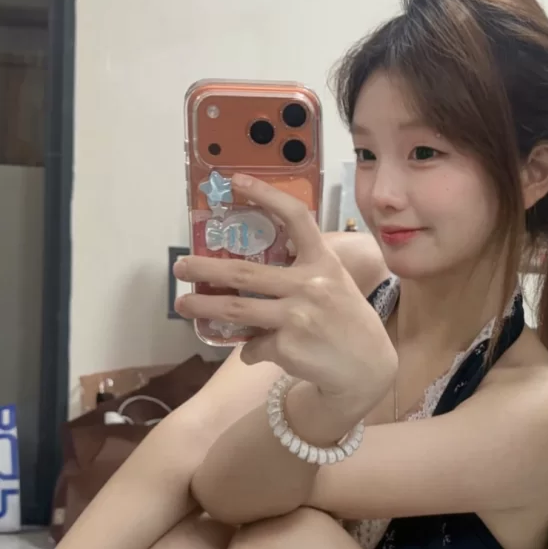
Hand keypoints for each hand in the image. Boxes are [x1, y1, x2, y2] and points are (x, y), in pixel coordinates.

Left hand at [175, 176, 396, 409]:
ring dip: (203, 306)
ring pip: (235, 309)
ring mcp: (297, 317)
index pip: (296, 218)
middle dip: (204, 268)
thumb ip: (299, 272)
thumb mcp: (333, 284)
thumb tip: (248, 272)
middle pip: (244, 272)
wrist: (367, 368)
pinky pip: (253, 345)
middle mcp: (310, 285)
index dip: (266, 194)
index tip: (236, 181)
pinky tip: (259, 351)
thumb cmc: (346, 321)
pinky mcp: (287, 347)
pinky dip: (250, 349)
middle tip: (180, 266)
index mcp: (323, 262)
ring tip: (184, 304)